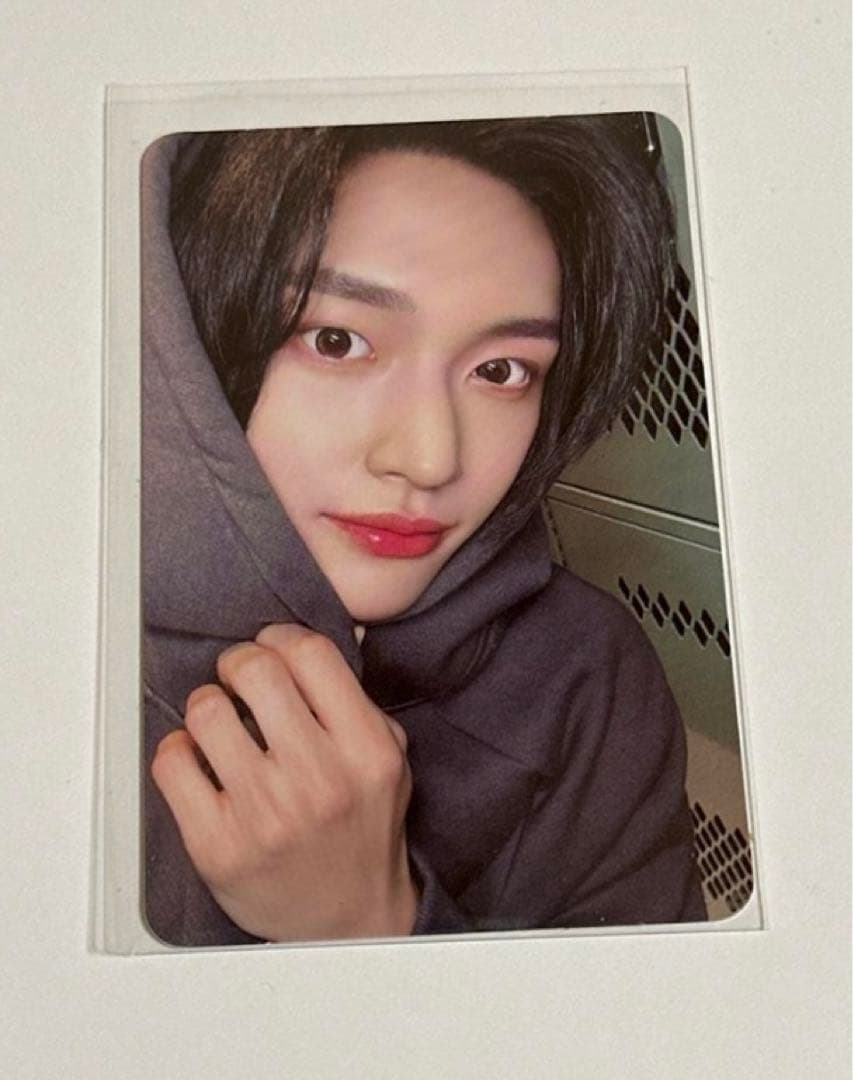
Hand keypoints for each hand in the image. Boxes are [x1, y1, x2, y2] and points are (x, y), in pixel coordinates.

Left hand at [151, 624, 417, 940]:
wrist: (350, 921)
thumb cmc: (363, 830)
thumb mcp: (389, 760)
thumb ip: (357, 701)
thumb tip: (316, 638)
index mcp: (366, 751)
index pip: (310, 654)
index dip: (280, 637)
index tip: (271, 647)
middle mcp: (318, 780)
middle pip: (256, 672)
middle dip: (239, 663)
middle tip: (238, 676)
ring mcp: (265, 815)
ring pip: (206, 712)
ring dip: (207, 706)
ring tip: (218, 722)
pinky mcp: (218, 847)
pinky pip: (172, 764)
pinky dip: (177, 750)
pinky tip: (197, 759)